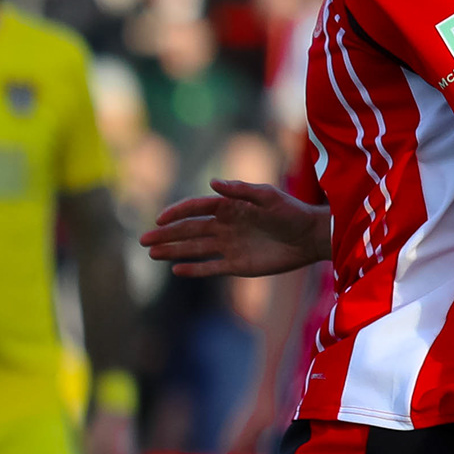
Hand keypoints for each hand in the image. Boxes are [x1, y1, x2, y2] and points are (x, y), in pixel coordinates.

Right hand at [142, 179, 331, 279]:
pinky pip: (211, 268)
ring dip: (173, 251)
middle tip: (143, 239)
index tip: (160, 219)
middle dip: (166, 234)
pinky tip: (177, 269)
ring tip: (152, 253)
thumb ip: (241, 191)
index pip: (196, 209)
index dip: (177, 213)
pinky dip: (194, 269)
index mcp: (229, 207)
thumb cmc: (291, 212)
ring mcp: (229, 246)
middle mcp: (225, 226)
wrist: (310, 237)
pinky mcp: (238, 265)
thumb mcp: (268, 196)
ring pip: (194, 249)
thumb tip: (212, 183)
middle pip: (189, 231)